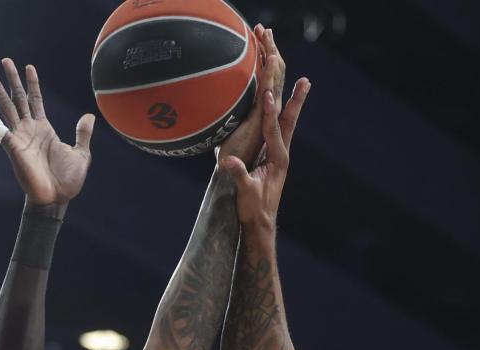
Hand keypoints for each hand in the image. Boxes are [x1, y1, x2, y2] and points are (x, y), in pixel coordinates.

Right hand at [0, 59, 94, 208]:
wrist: (56, 199)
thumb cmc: (67, 181)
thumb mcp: (81, 153)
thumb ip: (82, 133)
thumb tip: (88, 116)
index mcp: (44, 129)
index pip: (35, 100)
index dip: (32, 84)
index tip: (29, 67)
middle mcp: (29, 130)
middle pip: (17, 98)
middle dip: (11, 79)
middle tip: (4, 60)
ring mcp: (19, 137)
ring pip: (6, 107)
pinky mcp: (12, 147)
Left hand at [218, 25, 287, 166]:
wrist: (244, 192)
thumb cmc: (233, 171)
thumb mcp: (224, 144)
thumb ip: (221, 128)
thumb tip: (207, 116)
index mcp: (260, 114)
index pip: (266, 80)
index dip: (265, 61)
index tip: (260, 40)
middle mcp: (267, 112)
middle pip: (272, 74)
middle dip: (269, 50)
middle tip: (264, 28)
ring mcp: (266, 116)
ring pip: (272, 79)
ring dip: (270, 55)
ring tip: (267, 34)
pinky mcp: (261, 122)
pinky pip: (266, 92)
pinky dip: (269, 75)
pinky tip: (269, 59)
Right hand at [218, 78, 310, 230]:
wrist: (261, 222)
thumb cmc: (253, 208)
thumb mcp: (245, 192)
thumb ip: (239, 175)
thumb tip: (228, 161)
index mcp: (277, 159)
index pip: (272, 130)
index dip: (269, 112)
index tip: (268, 93)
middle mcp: (282, 154)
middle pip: (288, 122)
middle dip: (296, 100)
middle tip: (306, 81)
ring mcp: (279, 155)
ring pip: (287, 124)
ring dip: (293, 104)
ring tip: (302, 85)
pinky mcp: (273, 158)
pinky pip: (278, 131)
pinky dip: (281, 115)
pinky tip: (281, 107)